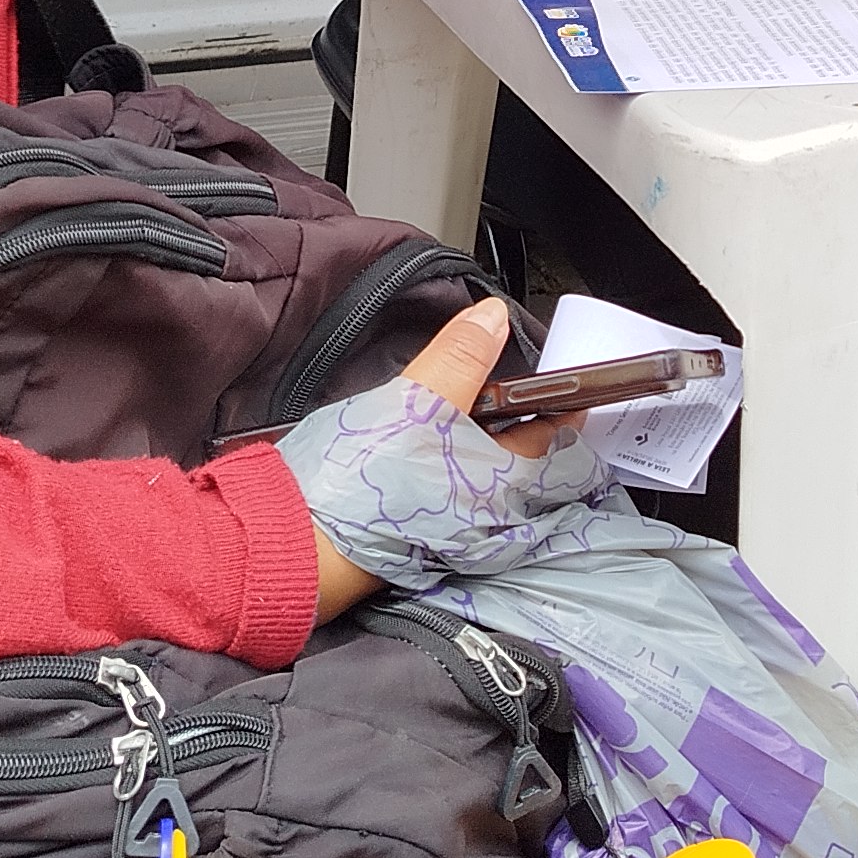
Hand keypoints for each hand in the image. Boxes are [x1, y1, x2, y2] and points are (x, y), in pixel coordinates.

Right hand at [312, 299, 555, 620]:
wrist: (289, 541)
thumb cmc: (361, 483)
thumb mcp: (417, 402)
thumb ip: (460, 357)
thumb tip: (495, 316)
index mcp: (502, 486)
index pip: (553, 438)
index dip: (563, 401)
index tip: (567, 374)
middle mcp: (485, 515)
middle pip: (520, 459)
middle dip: (522, 419)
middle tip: (515, 377)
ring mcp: (448, 528)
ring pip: (482, 474)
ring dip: (481, 438)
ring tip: (468, 397)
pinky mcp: (410, 531)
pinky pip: (447, 488)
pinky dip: (449, 459)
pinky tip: (426, 437)